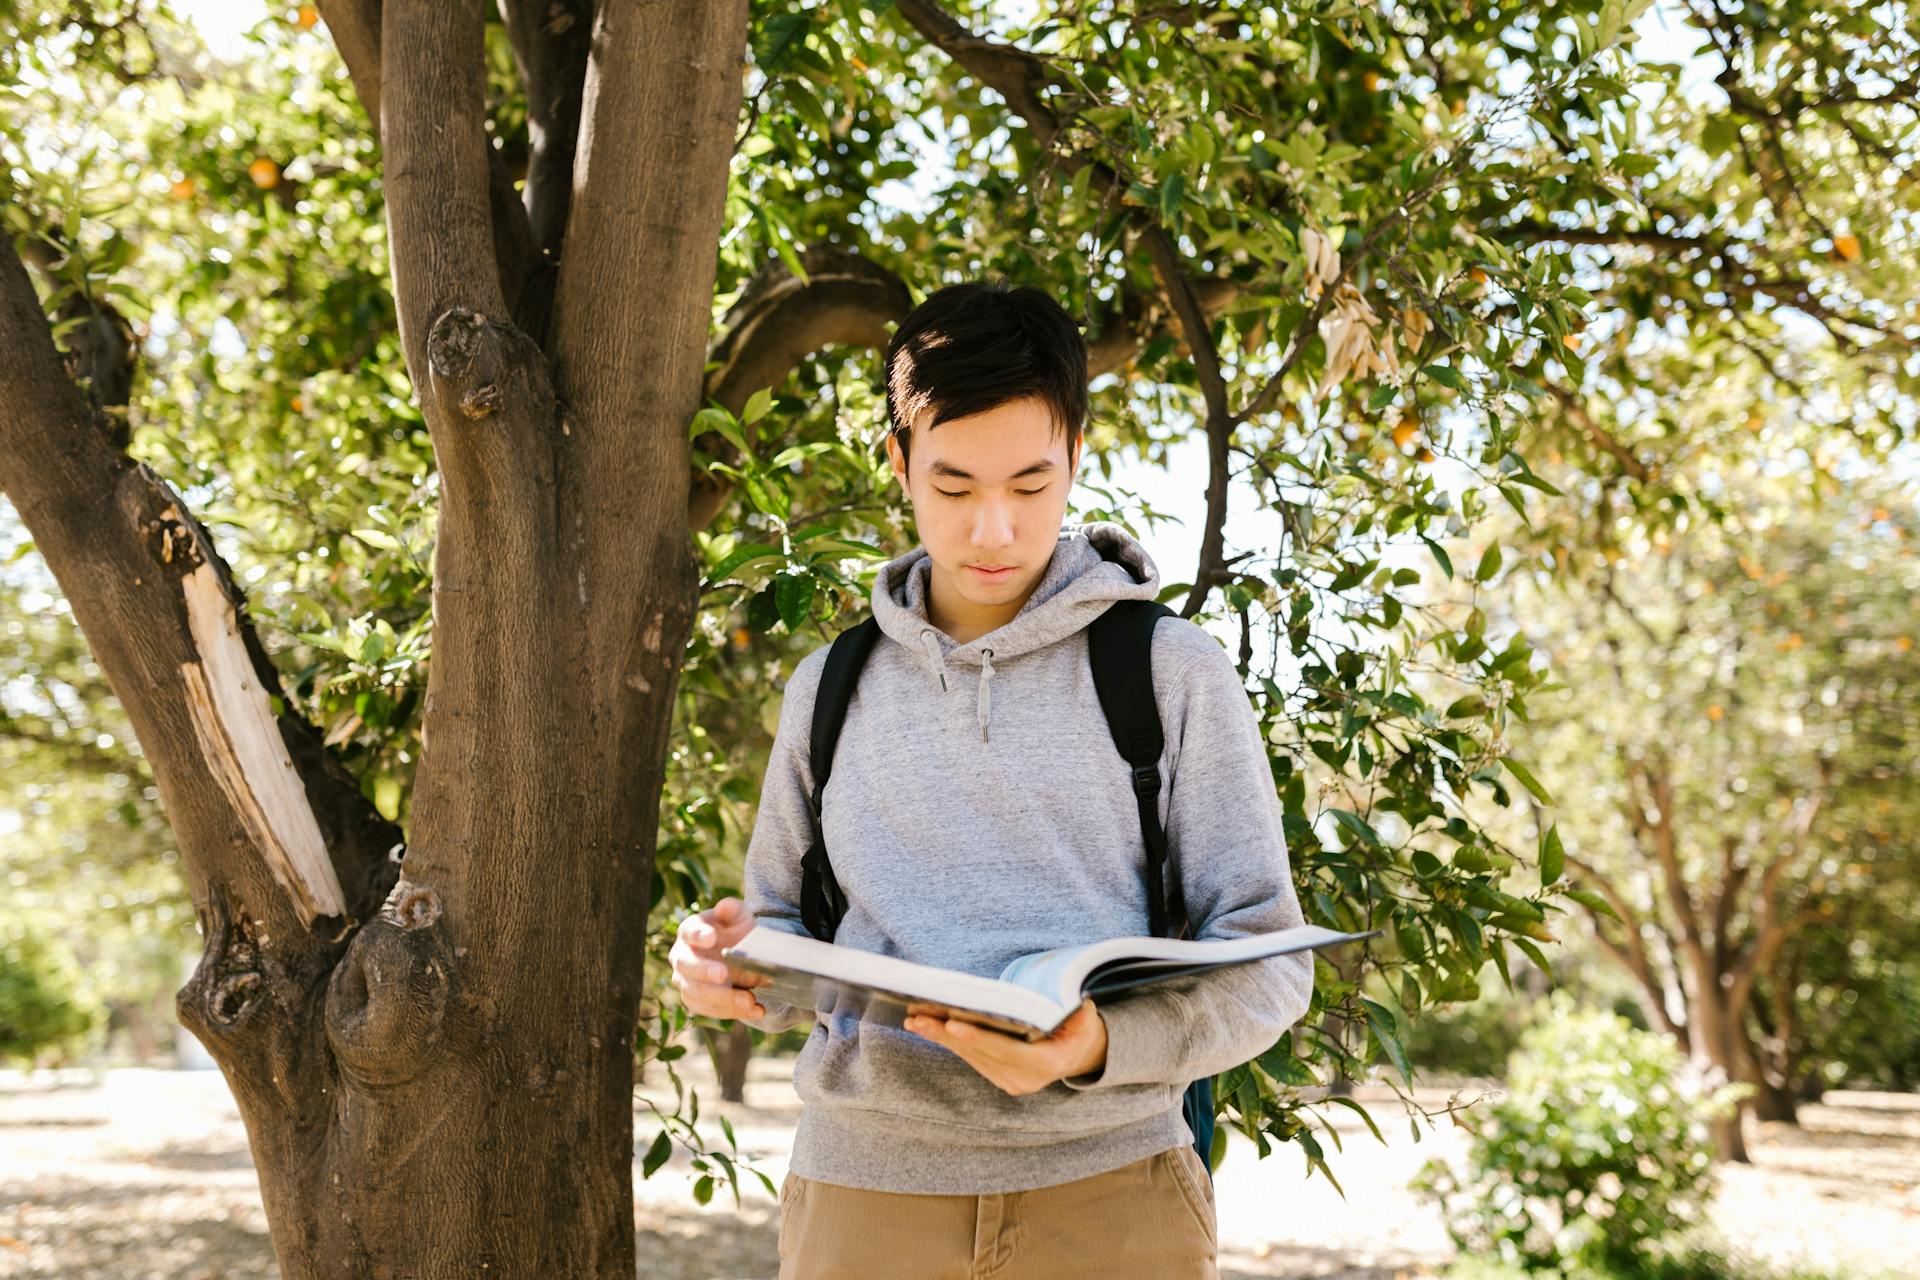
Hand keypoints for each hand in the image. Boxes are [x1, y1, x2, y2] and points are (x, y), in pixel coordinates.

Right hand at [668, 896, 770, 1020]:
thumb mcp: (738, 916)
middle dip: (704, 972)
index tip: (712, 937)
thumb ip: (732, 909)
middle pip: (688, 966)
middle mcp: (682, 957)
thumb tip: (725, 906)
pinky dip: (733, 1012)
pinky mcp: (698, 1001)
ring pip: (698, 994)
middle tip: (723, 974)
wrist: (741, 954)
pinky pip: (711, 1010)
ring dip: (724, 999)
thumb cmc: (734, 931)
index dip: (698, 935)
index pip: (689, 932)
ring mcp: (687, 982)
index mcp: (690, 931)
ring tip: (749, 1000)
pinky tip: (756, 1010)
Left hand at [905, 997, 1107, 1096]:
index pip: (1005, 1050)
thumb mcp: (1086, 1019)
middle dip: (947, 1034)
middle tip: (918, 1017)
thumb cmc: (1080, 1029)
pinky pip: (971, 1058)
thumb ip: (1080, 1016)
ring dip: (940, 1038)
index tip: (953, 1024)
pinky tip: (929, 1028)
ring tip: (914, 1020)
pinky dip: (950, 1042)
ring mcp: (1010, 1082)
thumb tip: (1077, 1006)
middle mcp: (1024, 1079)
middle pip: (980, 1053)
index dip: (979, 1037)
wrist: (1080, 1054)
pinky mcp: (999, 1078)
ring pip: (970, 1057)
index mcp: (1045, 1064)